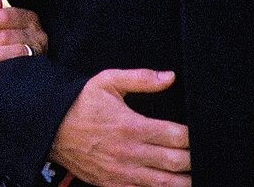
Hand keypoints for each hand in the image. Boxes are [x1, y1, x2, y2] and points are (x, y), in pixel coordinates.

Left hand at [0, 0, 48, 62]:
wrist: (33, 70)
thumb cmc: (13, 41)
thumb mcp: (2, 25)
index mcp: (27, 16)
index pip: (5, 16)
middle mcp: (37, 32)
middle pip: (7, 34)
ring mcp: (40, 51)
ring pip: (16, 50)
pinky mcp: (41, 67)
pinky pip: (23, 66)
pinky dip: (6, 66)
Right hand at [50, 68, 190, 186]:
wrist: (51, 127)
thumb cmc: (81, 102)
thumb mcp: (107, 81)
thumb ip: (140, 78)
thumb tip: (170, 76)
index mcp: (132, 126)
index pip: (176, 136)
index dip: (193, 137)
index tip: (199, 134)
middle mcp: (130, 152)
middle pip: (176, 162)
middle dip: (193, 159)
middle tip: (202, 154)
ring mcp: (123, 172)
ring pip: (165, 183)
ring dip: (184, 180)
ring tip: (195, 175)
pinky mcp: (114, 185)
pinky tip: (171, 184)